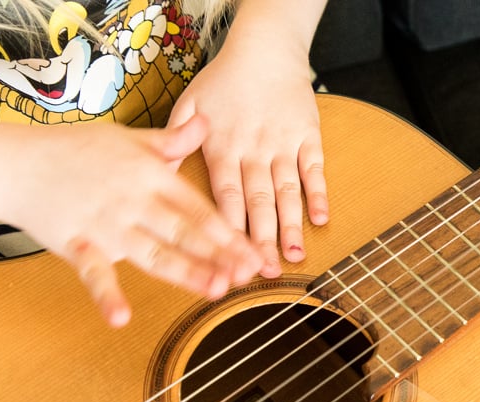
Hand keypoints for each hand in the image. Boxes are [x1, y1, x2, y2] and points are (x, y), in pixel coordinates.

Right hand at [0, 116, 262, 326]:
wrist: (16, 162)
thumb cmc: (74, 150)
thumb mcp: (129, 138)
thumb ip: (172, 139)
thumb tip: (206, 122)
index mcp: (152, 176)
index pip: (200, 209)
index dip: (231, 233)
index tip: (256, 254)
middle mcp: (134, 201)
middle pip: (185, 233)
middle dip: (219, 255)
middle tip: (248, 276)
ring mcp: (106, 225)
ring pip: (153, 253)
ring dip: (185, 272)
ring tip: (214, 290)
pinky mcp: (76, 244)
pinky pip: (93, 273)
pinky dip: (106, 295)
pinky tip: (121, 317)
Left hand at [167, 28, 327, 278]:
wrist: (266, 50)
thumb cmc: (224, 80)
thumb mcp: (189, 104)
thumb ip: (175, 141)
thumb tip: (158, 176)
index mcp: (222, 147)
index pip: (225, 197)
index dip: (228, 232)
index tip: (228, 261)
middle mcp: (254, 150)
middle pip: (259, 202)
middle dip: (262, 240)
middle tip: (264, 272)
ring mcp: (284, 145)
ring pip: (288, 191)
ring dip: (291, 225)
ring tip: (294, 255)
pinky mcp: (308, 137)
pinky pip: (315, 170)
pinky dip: (319, 194)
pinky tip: (321, 219)